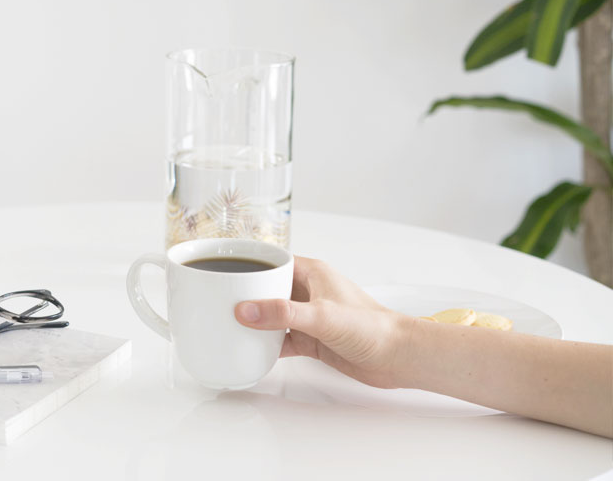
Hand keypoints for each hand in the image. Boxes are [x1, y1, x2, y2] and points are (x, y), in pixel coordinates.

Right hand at [234, 256, 410, 388]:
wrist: (398, 357)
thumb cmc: (374, 327)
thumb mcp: (322, 316)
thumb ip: (283, 313)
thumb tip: (246, 310)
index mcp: (312, 273)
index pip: (272, 261)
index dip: (248, 266)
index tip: (224, 273)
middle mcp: (309, 291)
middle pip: (267, 288)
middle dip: (246, 295)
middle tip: (220, 302)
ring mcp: (310, 316)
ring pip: (273, 314)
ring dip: (255, 321)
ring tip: (229, 325)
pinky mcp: (313, 338)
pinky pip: (282, 338)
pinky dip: (267, 345)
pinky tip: (253, 350)